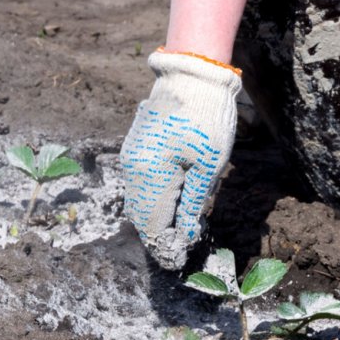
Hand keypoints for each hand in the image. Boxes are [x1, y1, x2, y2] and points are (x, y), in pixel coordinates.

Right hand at [120, 51, 241, 269]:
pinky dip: (152, 203)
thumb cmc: (207, 119)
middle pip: (140, 217)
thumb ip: (193, 204)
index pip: (153, 224)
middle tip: (175, 256)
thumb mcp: (208, 166)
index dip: (165, 247)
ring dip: (154, 221)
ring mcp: (131, 158)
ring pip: (138, 202)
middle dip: (157, 238)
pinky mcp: (136, 149)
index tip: (177, 264)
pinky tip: (168, 211)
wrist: (192, 74)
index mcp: (150, 175)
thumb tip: (185, 235)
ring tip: (173, 238)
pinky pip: (140, 186)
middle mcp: (133, 169)